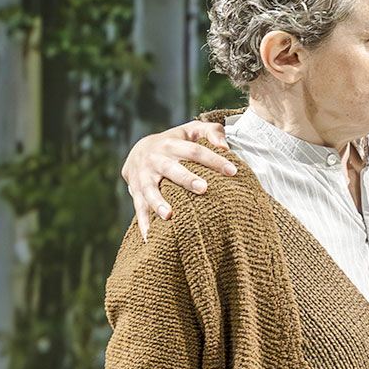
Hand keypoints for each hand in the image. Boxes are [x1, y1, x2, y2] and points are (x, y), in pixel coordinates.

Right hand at [121, 121, 233, 239]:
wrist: (137, 151)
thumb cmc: (174, 143)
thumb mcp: (191, 130)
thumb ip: (212, 131)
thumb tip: (225, 147)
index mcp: (172, 144)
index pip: (195, 151)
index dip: (213, 160)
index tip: (232, 171)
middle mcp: (156, 159)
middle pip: (172, 169)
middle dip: (186, 179)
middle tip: (204, 188)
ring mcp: (144, 176)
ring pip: (149, 189)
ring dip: (158, 203)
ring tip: (169, 216)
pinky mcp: (135, 192)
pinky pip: (139, 208)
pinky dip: (143, 223)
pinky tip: (149, 237)